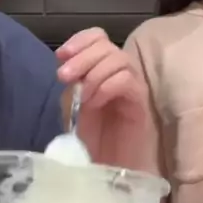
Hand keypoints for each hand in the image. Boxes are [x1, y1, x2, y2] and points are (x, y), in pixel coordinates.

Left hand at [56, 28, 147, 169]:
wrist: (104, 166)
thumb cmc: (90, 136)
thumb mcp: (72, 103)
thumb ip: (72, 81)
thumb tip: (66, 63)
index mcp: (102, 68)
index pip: (98, 36)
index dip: (80, 40)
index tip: (61, 56)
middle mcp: (120, 72)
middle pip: (107, 45)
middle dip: (82, 57)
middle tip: (64, 77)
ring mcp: (133, 85)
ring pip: (119, 59)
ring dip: (94, 74)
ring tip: (82, 97)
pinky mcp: (141, 102)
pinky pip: (127, 80)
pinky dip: (106, 87)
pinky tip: (95, 103)